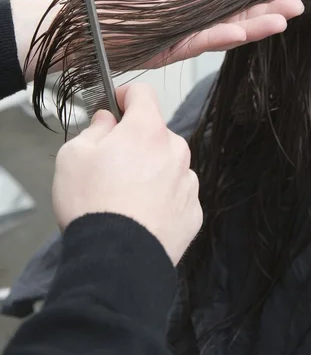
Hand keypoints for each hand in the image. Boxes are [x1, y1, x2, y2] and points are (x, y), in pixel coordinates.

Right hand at [52, 83, 201, 265]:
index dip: (126, 95)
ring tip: (124, 195)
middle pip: (155, 133)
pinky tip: (140, 213)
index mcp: (147, 130)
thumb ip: (94, 129)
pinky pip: (176, 193)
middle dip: (135, 140)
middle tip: (110, 163)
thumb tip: (107, 121)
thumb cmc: (92, 205)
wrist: (117, 261)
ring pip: (167, 163)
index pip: (143, 93)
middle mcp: (175, 150)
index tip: (115, 104)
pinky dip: (161, 197)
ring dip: (150, 169)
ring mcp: (187, 182)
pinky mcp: (193, 211)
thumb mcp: (73, 156)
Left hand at [92, 0, 303, 67]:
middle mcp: (188, 20)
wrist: (75, 15)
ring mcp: (179, 35)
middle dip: (266, 12)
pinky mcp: (166, 48)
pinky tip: (246, 31)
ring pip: (223, 32)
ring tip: (284, 20)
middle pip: (234, 17)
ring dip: (253, 27)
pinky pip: (198, 42)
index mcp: (186, 0)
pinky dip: (222, 36)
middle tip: (298, 7)